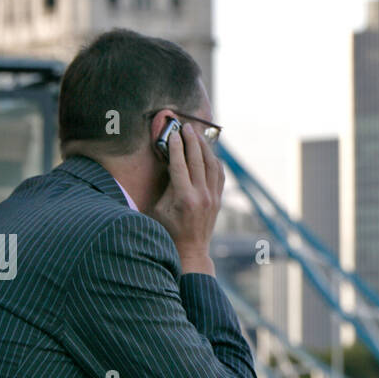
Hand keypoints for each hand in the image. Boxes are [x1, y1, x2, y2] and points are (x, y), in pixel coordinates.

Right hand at [149, 122, 224, 274]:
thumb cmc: (168, 231)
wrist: (191, 250)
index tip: (173, 134)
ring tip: (197, 135)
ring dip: (205, 147)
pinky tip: (209, 152)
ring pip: (211, 165)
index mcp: (184, 198)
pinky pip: (219, 174)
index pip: (180, 165)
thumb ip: (166, 186)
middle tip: (186, 127)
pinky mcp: (218, 199)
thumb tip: (170, 164)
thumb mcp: (159, 210)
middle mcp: (201, 195)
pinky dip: (214, 160)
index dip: (176, 148)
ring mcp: (212, 197)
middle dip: (192, 141)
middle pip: (198, 161)